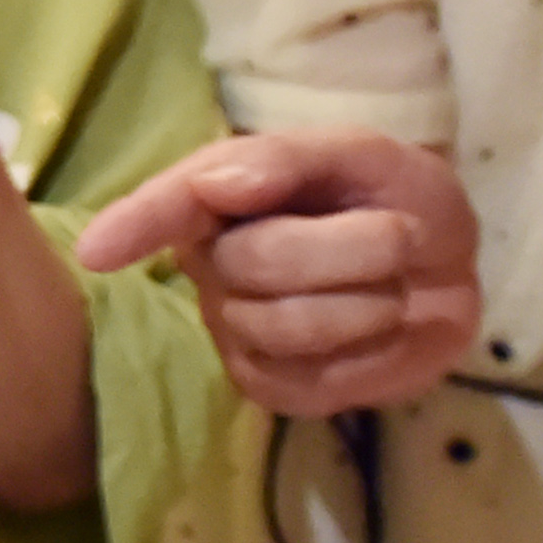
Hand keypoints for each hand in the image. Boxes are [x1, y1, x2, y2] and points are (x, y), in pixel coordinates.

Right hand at [79, 127, 479, 418]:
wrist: (447, 268)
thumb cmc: (394, 198)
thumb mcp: (364, 154)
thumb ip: (293, 159)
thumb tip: (221, 182)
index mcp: (220, 196)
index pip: (168, 207)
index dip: (135, 226)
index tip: (96, 252)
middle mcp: (211, 265)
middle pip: (253, 265)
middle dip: (349, 249)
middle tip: (403, 234)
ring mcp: (237, 332)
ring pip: (286, 325)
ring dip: (370, 300)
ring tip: (395, 284)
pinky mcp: (275, 388)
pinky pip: (317, 379)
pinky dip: (375, 352)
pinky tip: (383, 329)